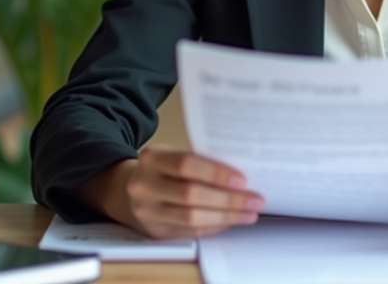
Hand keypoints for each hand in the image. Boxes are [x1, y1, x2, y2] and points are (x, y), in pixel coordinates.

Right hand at [120, 144, 264, 238]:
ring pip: (192, 218)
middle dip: (228, 199)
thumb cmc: (163, 169)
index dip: (216, 173)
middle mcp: (144, 185)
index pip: (186, 164)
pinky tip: (232, 220)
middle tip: (255, 200)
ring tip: (249, 213)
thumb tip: (242, 174)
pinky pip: (191, 231)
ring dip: (226, 216)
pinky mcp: (155, 231)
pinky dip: (215, 226)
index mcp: (152, 158)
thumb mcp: (173, 155)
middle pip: (191, 195)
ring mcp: (147, 211)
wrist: (132, 189)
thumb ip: (200, 161)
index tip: (243, 180)